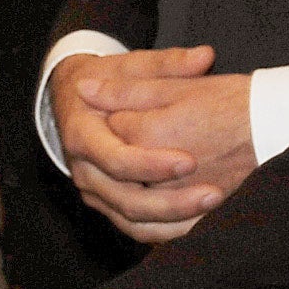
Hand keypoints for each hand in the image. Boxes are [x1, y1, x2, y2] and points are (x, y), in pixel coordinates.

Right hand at [52, 47, 242, 238]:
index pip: (116, 159)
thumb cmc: (106, 80)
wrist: (74, 101)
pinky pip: (138, 229)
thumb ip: (168, 64)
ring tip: (214, 210)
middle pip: (126, 200)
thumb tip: (205, 56)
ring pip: (133, 222)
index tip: (190, 161)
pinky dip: (168, 232)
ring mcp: (95, 193)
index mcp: (83, 135)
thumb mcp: (129, 67)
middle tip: (214, 193)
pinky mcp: (108, 206)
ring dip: (174, 222)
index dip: (152, 165)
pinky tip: (202, 223)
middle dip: (172, 202)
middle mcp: (84, 171)